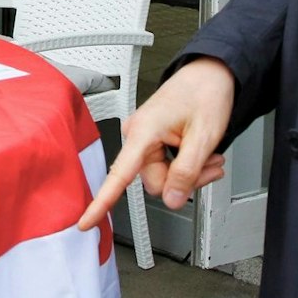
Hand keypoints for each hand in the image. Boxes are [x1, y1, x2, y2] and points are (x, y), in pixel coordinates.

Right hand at [78, 57, 233, 229]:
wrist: (210, 75)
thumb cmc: (205, 93)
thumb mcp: (204, 136)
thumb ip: (186, 172)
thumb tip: (171, 200)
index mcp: (143, 131)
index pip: (119, 175)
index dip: (102, 202)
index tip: (86, 222)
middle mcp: (137, 135)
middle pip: (156, 182)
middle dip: (186, 180)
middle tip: (211, 165)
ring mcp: (144, 139)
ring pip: (165, 178)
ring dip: (191, 173)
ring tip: (210, 156)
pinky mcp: (152, 142)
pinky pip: (167, 168)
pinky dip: (188, 166)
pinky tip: (202, 154)